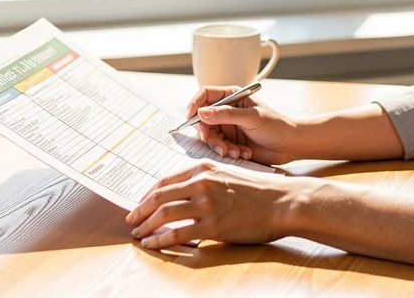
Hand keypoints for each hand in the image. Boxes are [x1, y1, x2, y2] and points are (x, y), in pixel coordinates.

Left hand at [126, 160, 303, 248]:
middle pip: (159, 196)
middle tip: (131, 219)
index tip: (140, 204)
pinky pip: (176, 234)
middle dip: (140, 210)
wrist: (282, 202)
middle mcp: (201, 183)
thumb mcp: (229, 174)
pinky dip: (159, 240)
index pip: (165, 180)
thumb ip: (206, 180)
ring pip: (163, 215)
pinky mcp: (212, 226)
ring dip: (145, 226)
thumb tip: (184, 194)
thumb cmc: (260, 190)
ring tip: (138, 234)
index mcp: (204, 169)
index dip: (148, 194)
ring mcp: (206, 204)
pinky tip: (152, 245)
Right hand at [184, 86, 298, 164]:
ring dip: (220, 146)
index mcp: (232, 96)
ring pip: (210, 136)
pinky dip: (229, 152)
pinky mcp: (231, 142)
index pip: (206, 95)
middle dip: (208, 133)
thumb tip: (201, 112)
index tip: (190, 116)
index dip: (195, 104)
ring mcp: (228, 127)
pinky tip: (243, 153)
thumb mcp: (251, 118)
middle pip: (203, 118)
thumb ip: (226, 115)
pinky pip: (219, 147)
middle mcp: (227, 110)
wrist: (290, 145)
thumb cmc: (275, 125)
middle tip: (215, 144)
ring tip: (236, 152)